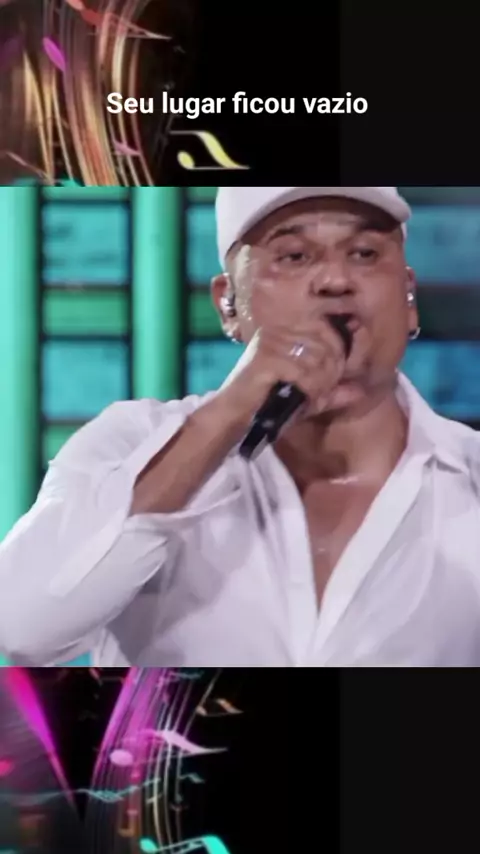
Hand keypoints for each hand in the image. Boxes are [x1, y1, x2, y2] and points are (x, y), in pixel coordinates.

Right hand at [220, 317, 347, 423]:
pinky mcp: (267, 359)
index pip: (326, 330)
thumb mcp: (305, 395)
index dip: (338, 353)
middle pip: (325, 343)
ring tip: (311, 398)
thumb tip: (361, 390)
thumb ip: (332, 392)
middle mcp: (280, 330)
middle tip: (322, 391)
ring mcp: (272, 342)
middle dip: (331, 371)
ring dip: (320, 383)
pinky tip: (304, 400)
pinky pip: (303, 372)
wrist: (233, 413)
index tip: (334, 376)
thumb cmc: (267, 402)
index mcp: (287, 331)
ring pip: (317, 358)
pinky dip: (309, 389)